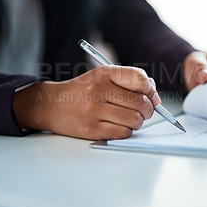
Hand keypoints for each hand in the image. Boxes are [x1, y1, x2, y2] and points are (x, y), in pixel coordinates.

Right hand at [13, 66, 160, 139]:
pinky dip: (126, 131)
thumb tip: (155, 95)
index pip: (139, 78)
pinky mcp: (91, 129)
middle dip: (148, 109)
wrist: (51, 105)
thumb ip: (129, 82)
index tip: (150, 95)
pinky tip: (118, 126)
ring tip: (130, 119)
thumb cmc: (82, 91)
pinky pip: (123, 133)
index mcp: (104, 74)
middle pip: (141, 103)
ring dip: (137, 122)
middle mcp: (99, 90)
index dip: (150, 89)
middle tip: (143, 111)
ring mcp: (94, 110)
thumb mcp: (102, 77)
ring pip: (135, 120)